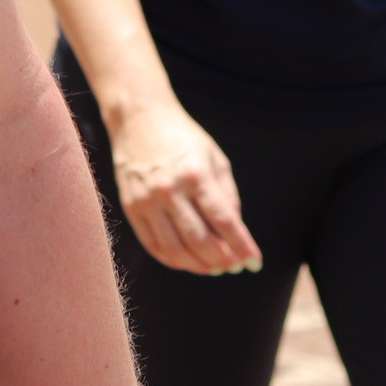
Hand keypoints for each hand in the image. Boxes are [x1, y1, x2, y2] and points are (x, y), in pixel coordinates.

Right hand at [108, 100, 261, 276]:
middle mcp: (170, 190)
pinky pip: (153, 246)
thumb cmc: (184, 139)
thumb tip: (234, 236)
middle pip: (200, 241)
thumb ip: (227, 196)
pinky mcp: (131, 207)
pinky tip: (188, 261)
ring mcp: (147, 200)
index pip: (224, 221)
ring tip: (213, 268)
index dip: (242, 246)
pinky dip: (173, 260)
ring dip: (198, 266)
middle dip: (221, 261)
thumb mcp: (215, 159)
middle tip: (234, 266)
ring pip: (175, 251)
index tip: (254, 262)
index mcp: (196, 175)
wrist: (139, 118)